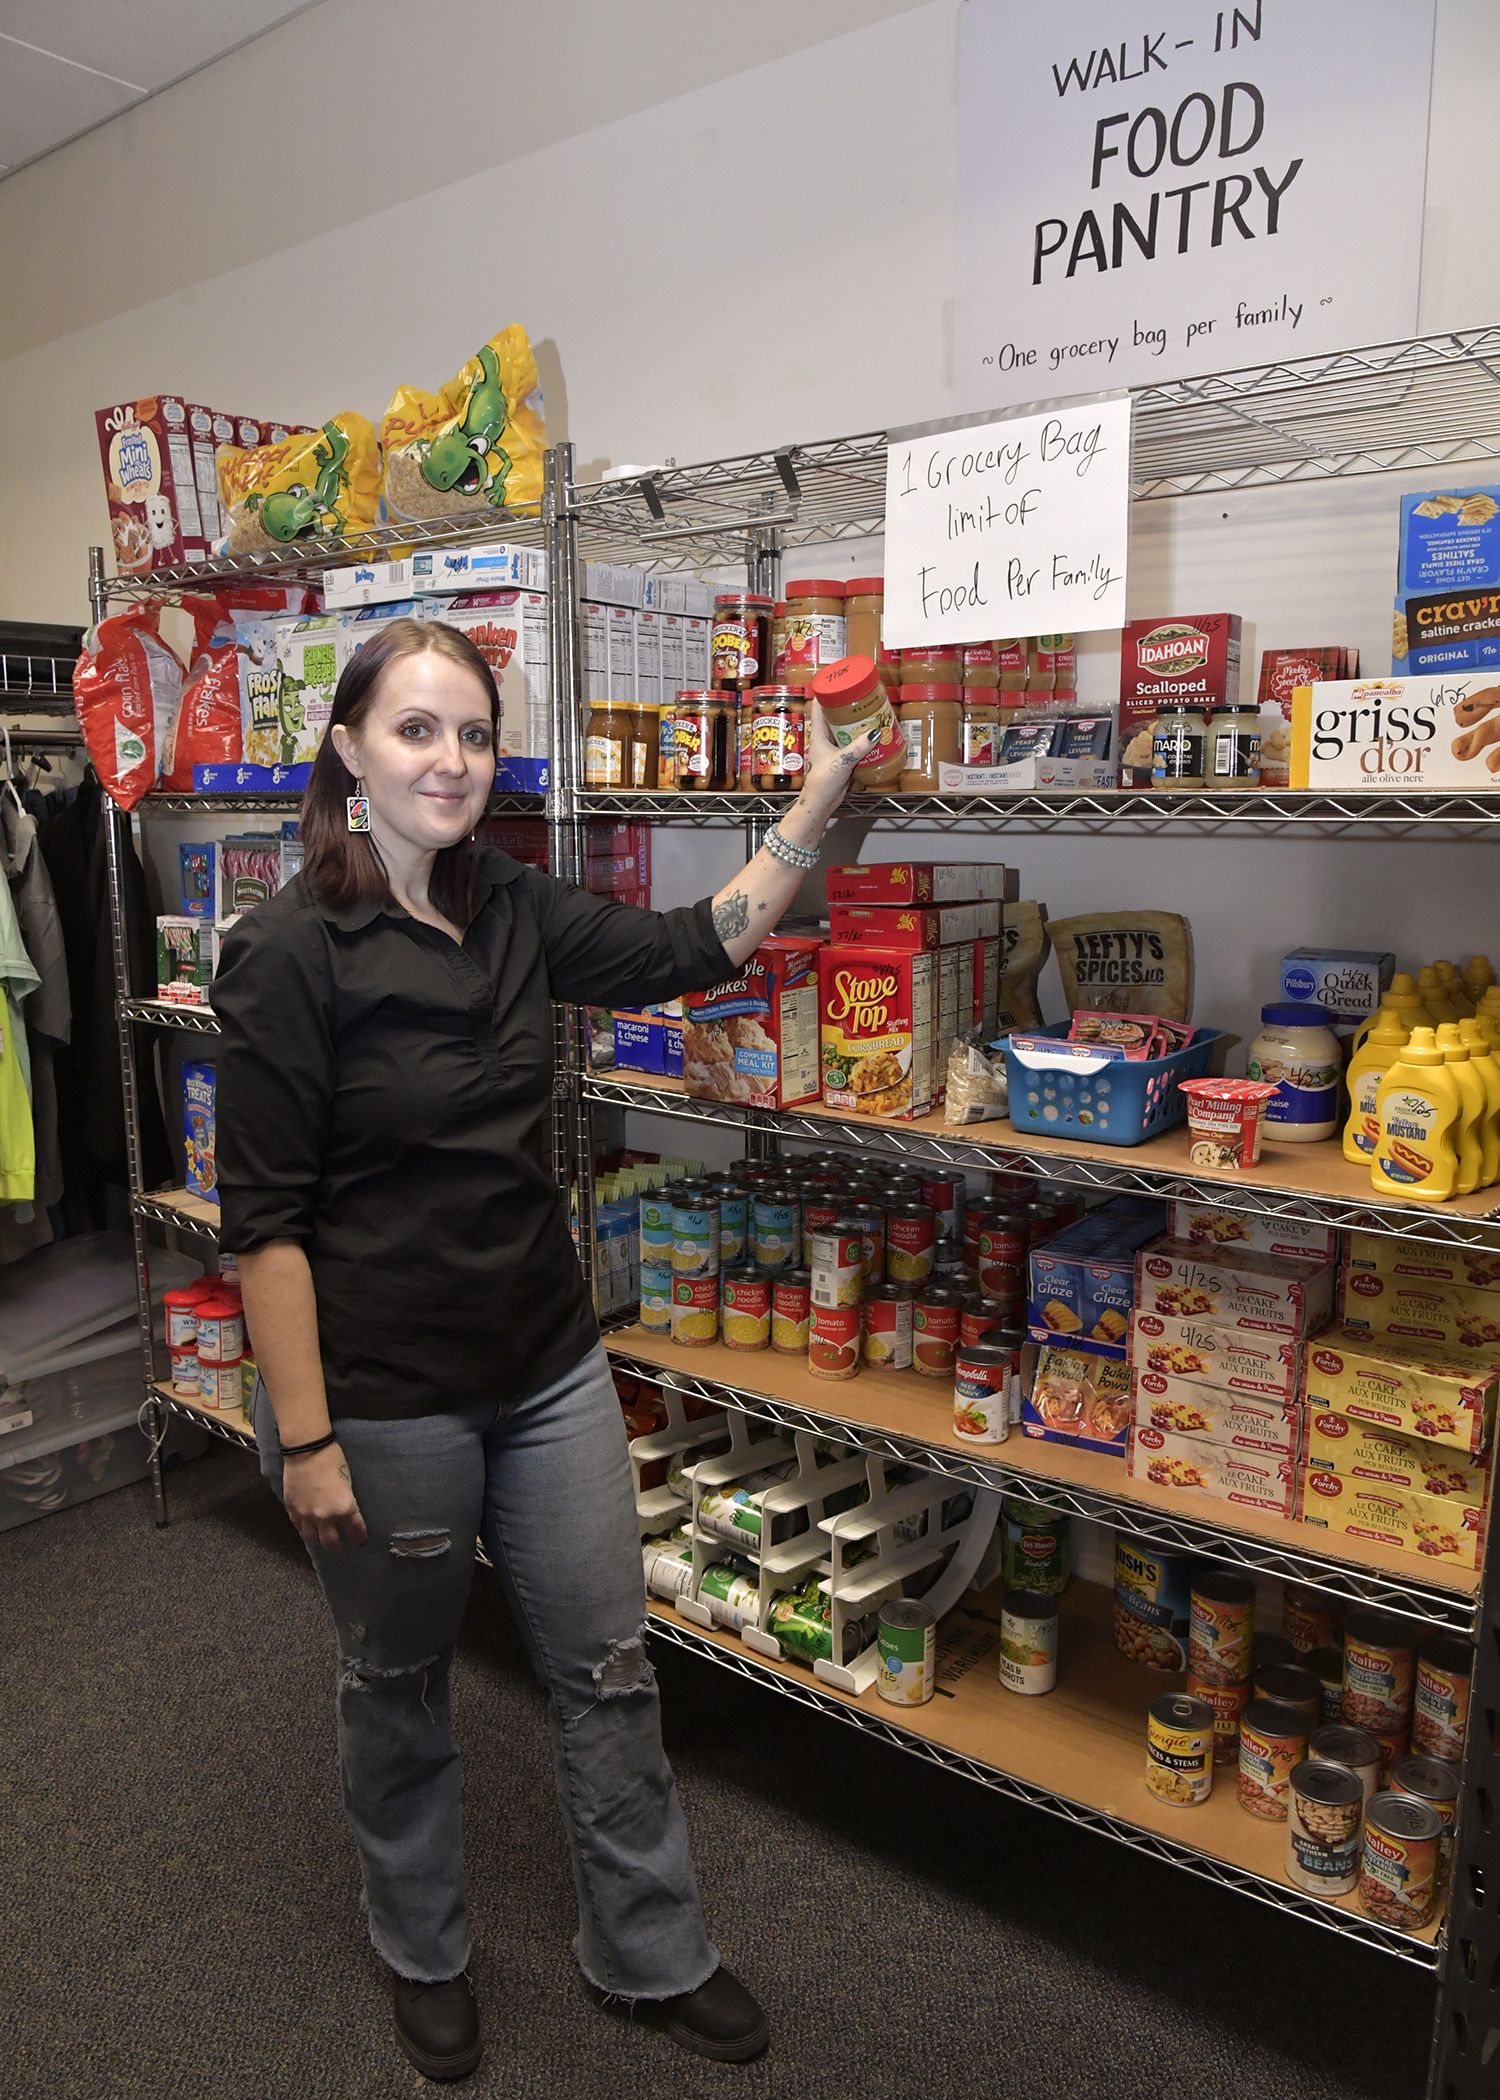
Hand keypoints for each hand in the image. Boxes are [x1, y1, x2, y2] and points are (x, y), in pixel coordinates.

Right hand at [282, 1442, 367, 1551]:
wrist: (307, 1450)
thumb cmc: (333, 1460)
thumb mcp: (348, 1482)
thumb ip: (346, 1502)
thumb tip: (345, 1513)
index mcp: (344, 1509)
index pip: (355, 1531)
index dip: (359, 1537)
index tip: (360, 1540)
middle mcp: (325, 1516)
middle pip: (331, 1543)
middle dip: (338, 1547)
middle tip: (340, 1547)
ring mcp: (306, 1514)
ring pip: (312, 1538)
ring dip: (319, 1540)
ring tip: (323, 1540)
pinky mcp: (292, 1508)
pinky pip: (298, 1526)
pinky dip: (304, 1528)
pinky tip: (307, 1528)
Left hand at [801, 698, 885, 817]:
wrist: (821, 803)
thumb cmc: (822, 782)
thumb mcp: (842, 762)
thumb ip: (858, 748)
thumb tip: (875, 734)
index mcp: (818, 734)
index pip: (819, 705)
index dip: (827, 691)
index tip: (839, 680)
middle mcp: (825, 738)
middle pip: (836, 715)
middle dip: (848, 705)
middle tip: (863, 695)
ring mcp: (834, 748)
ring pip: (846, 729)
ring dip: (857, 722)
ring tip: (872, 712)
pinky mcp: (843, 758)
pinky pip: (853, 743)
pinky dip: (862, 738)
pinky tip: (874, 734)